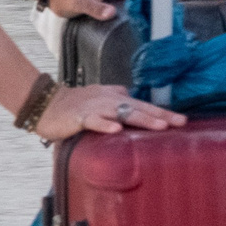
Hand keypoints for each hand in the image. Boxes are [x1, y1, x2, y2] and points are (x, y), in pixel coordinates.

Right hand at [35, 84, 183, 142]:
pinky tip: (117, 130)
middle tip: (180, 122)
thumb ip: (114, 97)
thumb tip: (129, 95)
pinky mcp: (79, 117)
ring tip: (160, 126)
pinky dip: (105, 125)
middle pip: (138, 108)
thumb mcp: (97, 98)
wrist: (44, 104)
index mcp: (113, 97)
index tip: (182, 120)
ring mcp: (94, 108)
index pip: (142, 105)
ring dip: (142, 119)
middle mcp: (108, 100)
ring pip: (122, 113)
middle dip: (160, 115)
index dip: (162, 112)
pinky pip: (94, 121)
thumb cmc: (71, 105)